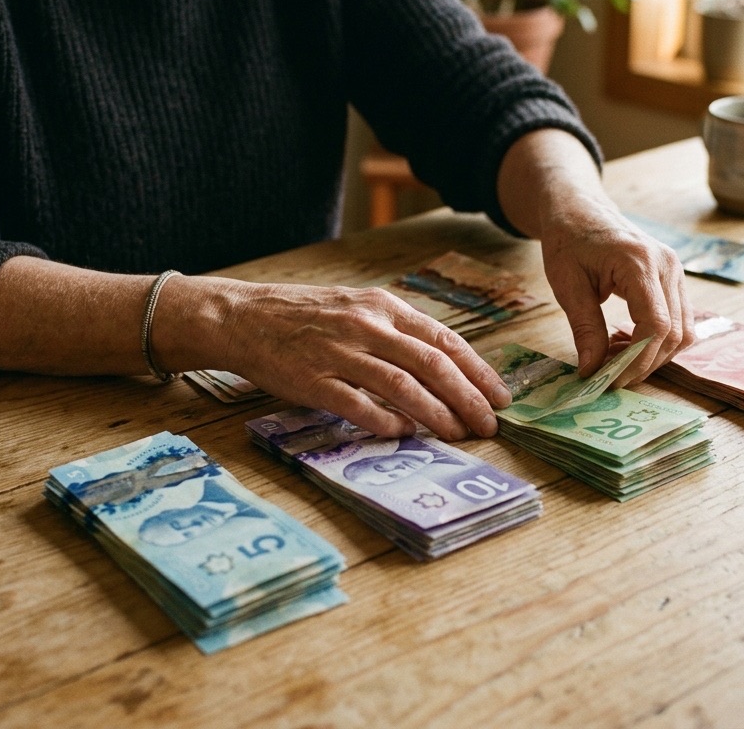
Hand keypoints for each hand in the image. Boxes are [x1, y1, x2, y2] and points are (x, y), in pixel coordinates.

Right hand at [210, 282, 512, 439]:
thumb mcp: (358, 308)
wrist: (243, 317)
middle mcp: (367, 326)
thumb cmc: (306, 316)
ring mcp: (340, 353)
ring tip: (458, 435)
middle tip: (490, 425)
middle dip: (468, 398)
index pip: (444, 340)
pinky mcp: (313, 381)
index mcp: (383, 306)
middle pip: (432, 364)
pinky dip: (386, 424)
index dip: (477, 372)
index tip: (500, 397)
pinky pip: (359, 406)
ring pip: (402, 387)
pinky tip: (404, 437)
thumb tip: (444, 367)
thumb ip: (397, 333)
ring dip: (436, 415)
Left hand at [538, 195, 695, 386]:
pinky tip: (628, 345)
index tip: (611, 379)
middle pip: (675, 333)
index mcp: (639, 263)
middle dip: (646, 363)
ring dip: (655, 355)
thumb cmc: (568, 240)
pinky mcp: (674, 277)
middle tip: (611, 377)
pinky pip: (680, 320)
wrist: (580, 209)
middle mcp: (667, 265)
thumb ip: (585, 328)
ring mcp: (676, 270)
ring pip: (684, 331)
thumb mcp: (567, 285)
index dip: (637, 359)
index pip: (656, 325)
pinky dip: (659, 341)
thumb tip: (592, 371)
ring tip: (617, 362)